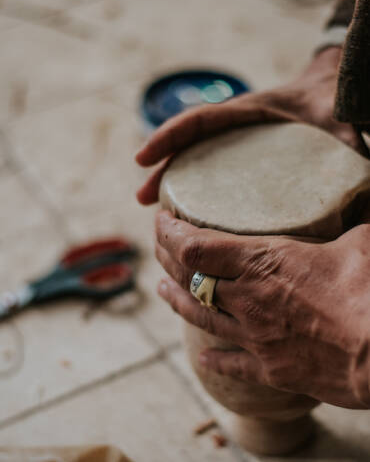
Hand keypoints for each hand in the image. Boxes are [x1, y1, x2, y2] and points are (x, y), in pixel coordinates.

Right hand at [136, 47, 368, 204]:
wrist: (333, 100)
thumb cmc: (334, 114)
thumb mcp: (341, 129)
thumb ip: (352, 150)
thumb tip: (365, 200)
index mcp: (251, 114)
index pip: (202, 120)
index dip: (170, 136)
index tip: (143, 158)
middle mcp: (236, 129)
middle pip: (190, 146)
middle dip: (163, 170)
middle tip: (143, 200)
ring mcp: (235, 144)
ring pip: (196, 160)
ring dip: (170, 182)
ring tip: (152, 211)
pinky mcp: (241, 162)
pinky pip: (210, 171)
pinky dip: (193, 187)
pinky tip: (186, 215)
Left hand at [155, 210, 369, 408]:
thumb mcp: (359, 244)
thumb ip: (347, 229)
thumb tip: (357, 220)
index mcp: (263, 262)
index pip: (194, 246)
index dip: (169, 232)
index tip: (161, 220)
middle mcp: (248, 299)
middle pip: (189, 277)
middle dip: (166, 259)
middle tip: (158, 248)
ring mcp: (255, 336)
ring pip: (200, 316)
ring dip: (176, 301)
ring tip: (161, 290)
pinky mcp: (271, 369)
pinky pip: (233, 363)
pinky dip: (215, 359)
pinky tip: (202, 357)